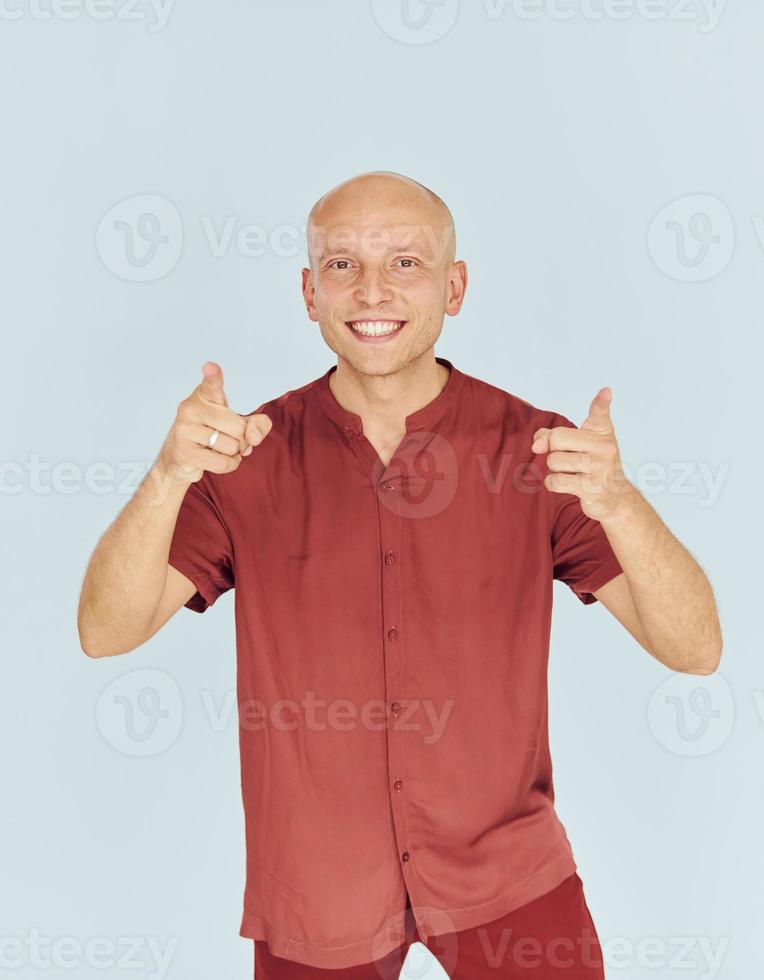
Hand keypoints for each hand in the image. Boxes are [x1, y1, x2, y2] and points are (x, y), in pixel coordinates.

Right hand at [157, 361, 272, 484]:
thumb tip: (253, 436)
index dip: (213, 375)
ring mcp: (184, 429)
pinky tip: (220, 460)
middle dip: (242, 440)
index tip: (210, 366)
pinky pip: (223, 462)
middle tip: (228, 439)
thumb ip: (258, 425)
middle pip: (238, 427)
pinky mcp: (183, 451)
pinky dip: (230, 465)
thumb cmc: (212, 435)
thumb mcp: (239, 425)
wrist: (179, 458)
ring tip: (219, 449)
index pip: (212, 384)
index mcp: (205, 396)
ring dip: (234, 454)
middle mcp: (191, 408)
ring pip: (231, 446)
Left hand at [531, 387, 632, 520]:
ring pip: (554, 461)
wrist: (615, 496)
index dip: (601, 401)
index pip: (600, 413)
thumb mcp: (577, 444)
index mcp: (602, 432)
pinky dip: (553, 483)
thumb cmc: (591, 464)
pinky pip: (555, 481)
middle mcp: (604, 447)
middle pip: (557, 439)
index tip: (606, 391)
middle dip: (552, 450)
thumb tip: (536, 444)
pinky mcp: (591, 488)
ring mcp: (599, 468)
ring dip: (555, 469)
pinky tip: (567, 483)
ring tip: (572, 472)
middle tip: (567, 457)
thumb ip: (552, 435)